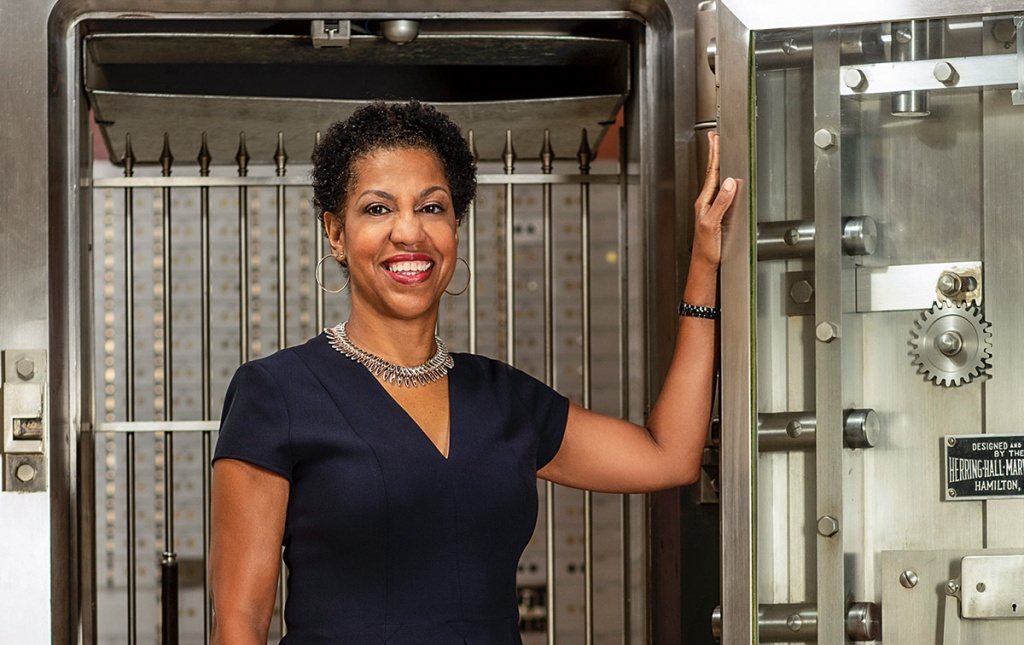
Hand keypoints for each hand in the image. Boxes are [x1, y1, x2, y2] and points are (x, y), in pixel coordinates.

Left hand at [692, 131, 736, 269]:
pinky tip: (728, 181)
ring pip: (717, 182)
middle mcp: (706, 203)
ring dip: (719, 166)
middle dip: (714, 155)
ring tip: (720, 152)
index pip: (711, 173)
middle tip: (715, 138)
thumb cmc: (706, 249)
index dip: (714, 155)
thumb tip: (730, 183)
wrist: (705, 266)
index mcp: (704, 202)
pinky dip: (725, 181)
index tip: (715, 139)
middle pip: (713, 173)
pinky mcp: (717, 216)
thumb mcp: (713, 224)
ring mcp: (711, 209)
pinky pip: (722, 193)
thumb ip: (721, 203)